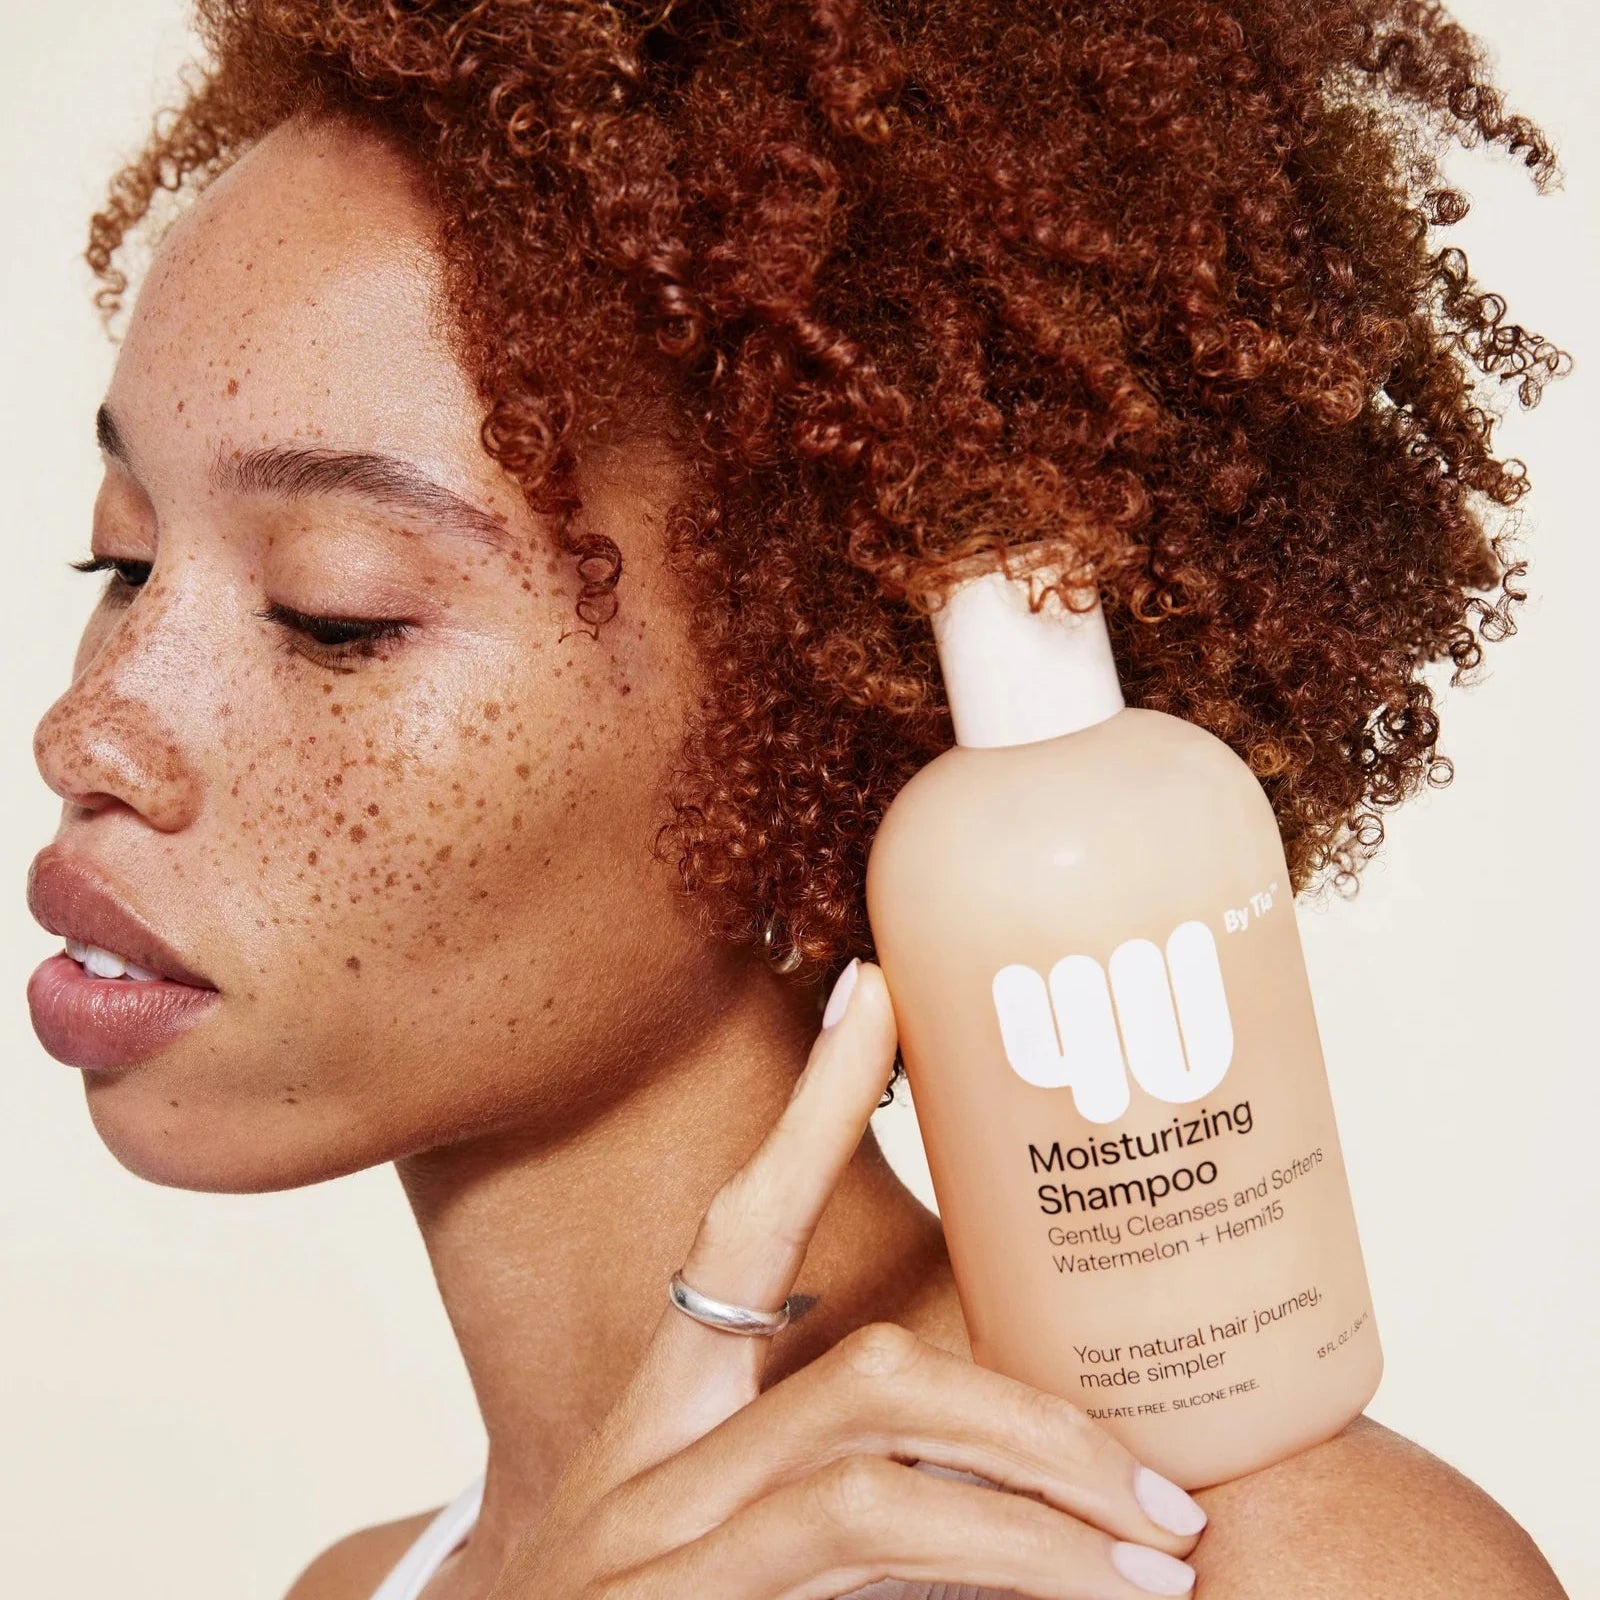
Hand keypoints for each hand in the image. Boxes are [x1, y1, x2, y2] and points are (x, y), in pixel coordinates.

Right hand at [487, 958, 1206, 1598]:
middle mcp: (642, 1472)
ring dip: (1038, 1515)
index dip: (812, 1108)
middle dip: (1035, 1418)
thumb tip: (1005, 1465)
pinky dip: (982, 1575)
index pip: (740, 1231)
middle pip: (865, 1374)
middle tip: (1165, 1487)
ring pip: (870, 1478)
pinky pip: (849, 1563)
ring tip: (1158, 1562)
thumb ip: (841, 1494)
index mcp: (660, 1423)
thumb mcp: (727, 1553)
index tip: (875, 993)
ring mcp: (648, 1557)